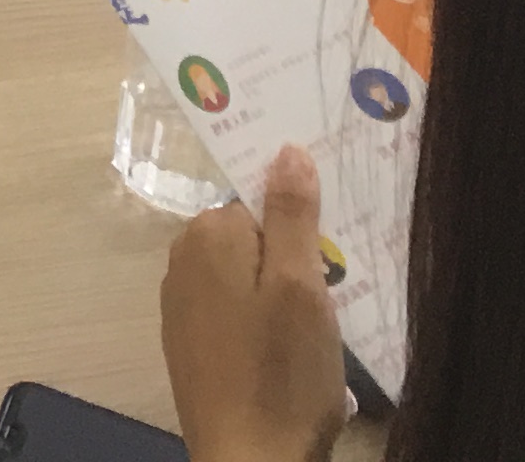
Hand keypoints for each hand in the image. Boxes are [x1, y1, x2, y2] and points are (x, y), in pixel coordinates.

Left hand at [161, 146, 349, 461]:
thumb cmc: (280, 374)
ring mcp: (184, 308)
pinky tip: (296, 356)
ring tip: (325, 332)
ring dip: (288, 297)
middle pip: (255, 239)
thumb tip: (286, 150)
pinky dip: (269, 326)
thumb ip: (291, 215)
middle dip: (298, 260)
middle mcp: (183, 262)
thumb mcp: (301, 287)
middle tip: (340, 293)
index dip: (304, 221)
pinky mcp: (193, 348)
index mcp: (207, 237)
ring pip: (250, 279)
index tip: (341, 243)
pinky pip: (239, 314)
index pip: (262, 200)